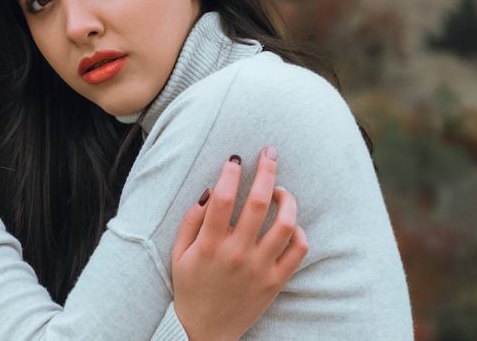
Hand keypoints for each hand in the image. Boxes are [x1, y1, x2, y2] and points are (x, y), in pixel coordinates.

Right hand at [171, 147, 307, 340]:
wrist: (206, 333)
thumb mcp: (178, 255)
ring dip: (286, 200)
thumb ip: (191, 221)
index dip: (230, 173)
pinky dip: (298, 232)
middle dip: (266, 170)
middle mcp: (237, 254)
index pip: (223, 198)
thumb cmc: (190, 289)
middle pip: (258, 202)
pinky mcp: (276, 281)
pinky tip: (289, 224)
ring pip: (285, 224)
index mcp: (210, 245)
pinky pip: (298, 251)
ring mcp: (260, 268)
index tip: (235, 159)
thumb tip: (210, 191)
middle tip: (269, 152)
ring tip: (280, 190)